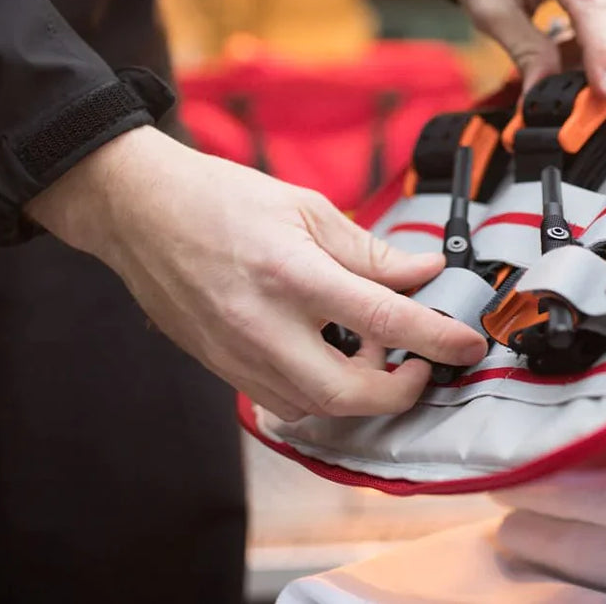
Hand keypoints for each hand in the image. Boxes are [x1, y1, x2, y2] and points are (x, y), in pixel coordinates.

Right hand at [25, 126, 487, 419]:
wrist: (139, 211)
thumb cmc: (218, 199)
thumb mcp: (305, 207)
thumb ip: (368, 250)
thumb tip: (422, 273)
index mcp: (291, 272)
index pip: (382, 318)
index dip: (435, 337)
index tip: (467, 342)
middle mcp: (263, 324)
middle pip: (349, 392)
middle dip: (399, 390)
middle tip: (420, 363)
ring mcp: (237, 354)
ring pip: (317, 407)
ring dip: (358, 393)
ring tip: (370, 349)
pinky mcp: (222, 368)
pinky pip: (283, 402)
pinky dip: (319, 393)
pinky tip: (328, 357)